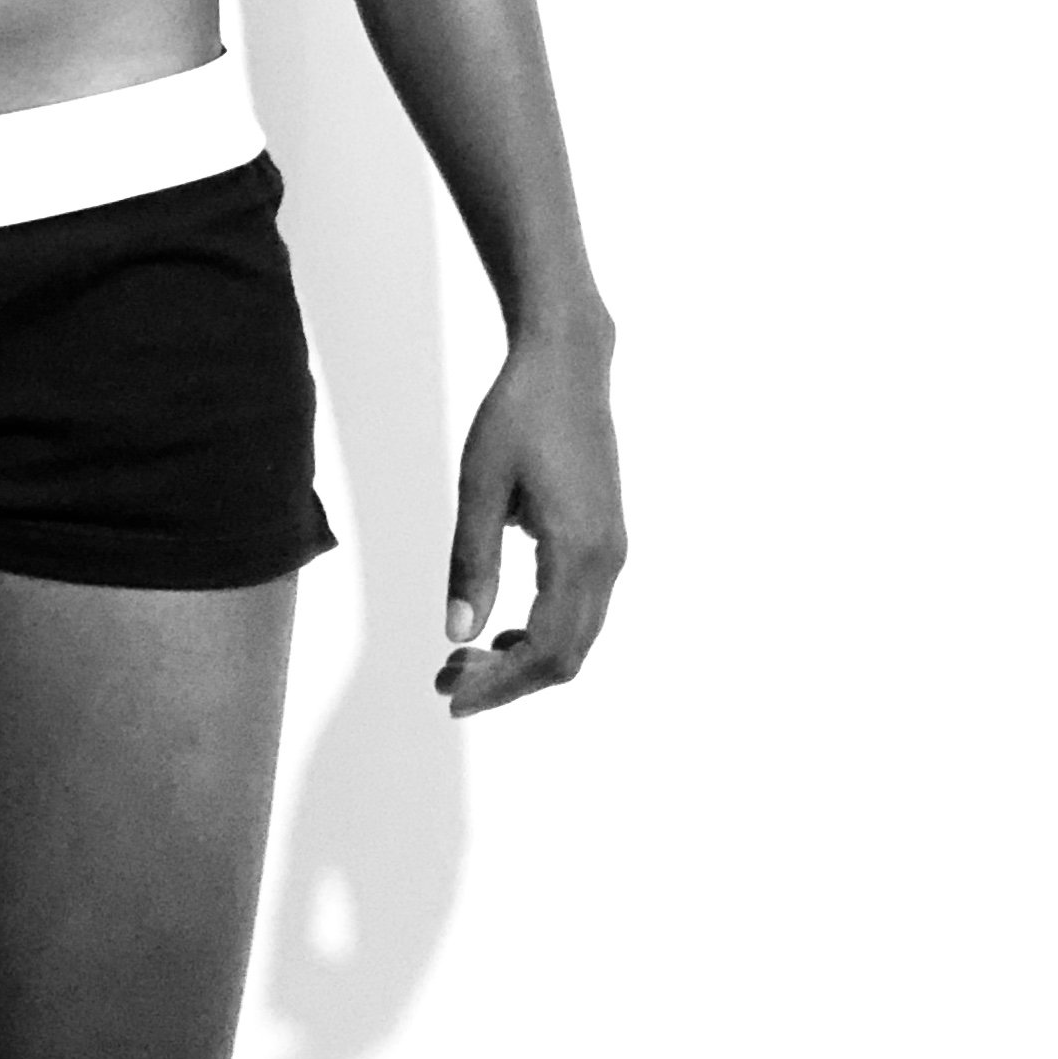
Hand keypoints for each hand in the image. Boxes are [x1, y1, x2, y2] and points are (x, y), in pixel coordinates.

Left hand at [435, 323, 623, 715]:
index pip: (545, 650)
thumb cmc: (517, 413)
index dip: (500, 685)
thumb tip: (457, 636)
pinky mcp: (606, 538)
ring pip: (577, 637)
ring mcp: (612, 549)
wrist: (567, 362)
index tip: (450, 696)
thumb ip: (471, 561)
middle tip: (445, 681)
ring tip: (462, 660)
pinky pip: (581, 609)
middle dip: (507, 681)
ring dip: (523, 659)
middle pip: (566, 656)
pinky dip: (543, 634)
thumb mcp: (479, 484)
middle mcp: (606, 558)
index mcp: (578, 549)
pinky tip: (501, 631)